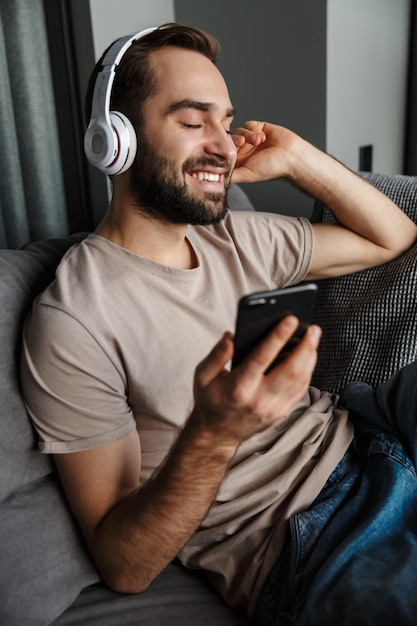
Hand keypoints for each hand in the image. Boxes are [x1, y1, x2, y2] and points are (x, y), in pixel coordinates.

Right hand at [191, 316, 321, 444]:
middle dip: (305, 347)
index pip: (262, 357)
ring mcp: (273, 408)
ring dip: (310, 357)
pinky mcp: (281, 412)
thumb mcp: (203, 375)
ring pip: (301, 380)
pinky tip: (308, 357)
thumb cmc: (210, 399)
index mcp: (238, 387)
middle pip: (291, 371)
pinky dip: (308, 371)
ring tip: (313, 338)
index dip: (278, 337)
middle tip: (314, 329)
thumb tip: (231, 336)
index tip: (290, 319)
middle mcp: (259, 399)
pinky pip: (301, 390)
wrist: (217, 433)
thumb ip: (217, 354)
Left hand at [231, 121, 302, 184]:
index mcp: (240, 162)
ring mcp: (251, 139)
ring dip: (247, 135)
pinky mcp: (259, 128)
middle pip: (229, 140)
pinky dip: (254, 129)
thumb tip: (216, 177)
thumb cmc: (271, 168)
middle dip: (235, 140)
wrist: (291, 156)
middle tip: (242, 143)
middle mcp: (244, 150)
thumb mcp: (246, 174)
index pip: (224, 153)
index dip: (224, 150)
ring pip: (238, 131)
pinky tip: (262, 137)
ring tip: (257, 141)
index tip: (227, 150)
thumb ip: (230, 175)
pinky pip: (248, 124)